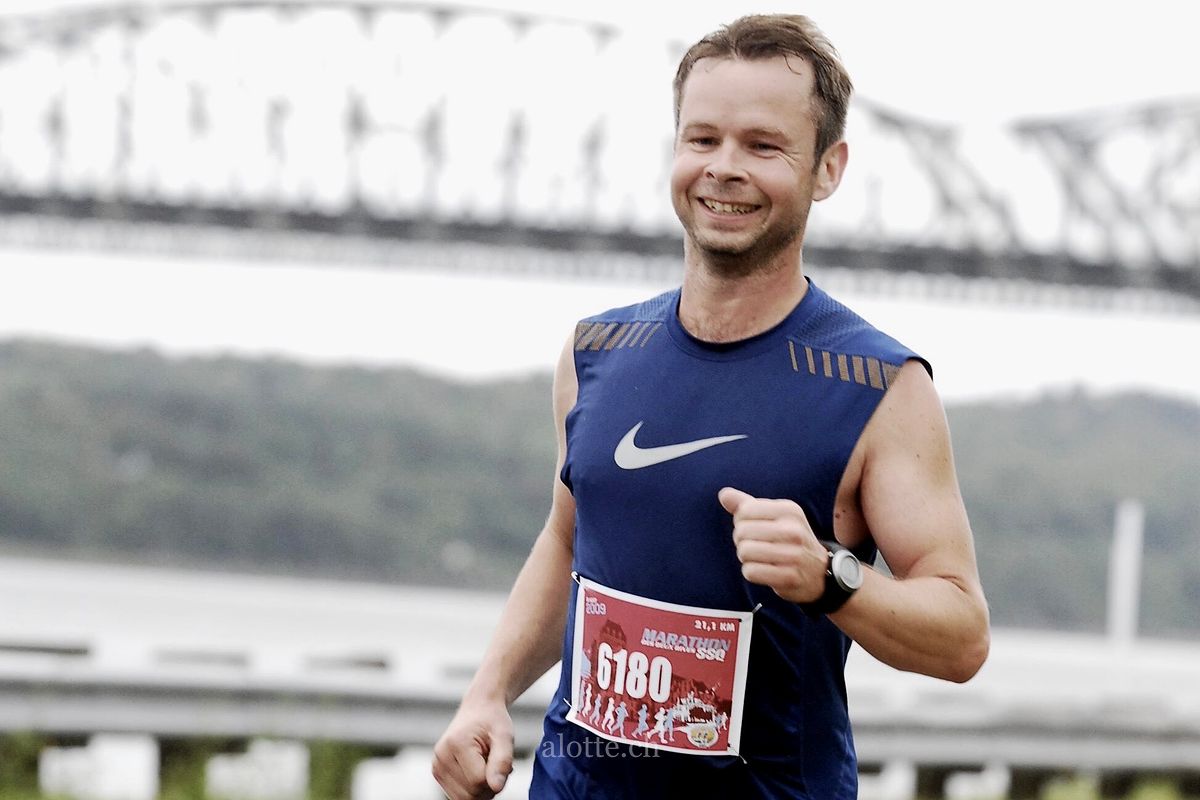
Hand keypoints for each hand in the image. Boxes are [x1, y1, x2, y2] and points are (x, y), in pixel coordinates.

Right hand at [432, 697, 513, 799]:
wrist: (479, 709)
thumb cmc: (493, 721)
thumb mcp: (504, 736)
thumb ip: (502, 761)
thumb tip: (496, 787)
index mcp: (456, 744)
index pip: (479, 781)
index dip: (496, 776)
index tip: (500, 758)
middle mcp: (441, 757)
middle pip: (470, 794)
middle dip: (489, 785)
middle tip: (495, 762)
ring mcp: (437, 767)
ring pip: (464, 799)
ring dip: (481, 789)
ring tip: (486, 765)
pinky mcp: (438, 774)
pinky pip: (459, 796)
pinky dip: (473, 790)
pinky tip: (477, 770)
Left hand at [718, 487, 828, 603]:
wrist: (819, 572)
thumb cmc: (790, 540)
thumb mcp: (774, 516)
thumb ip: (747, 504)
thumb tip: (724, 494)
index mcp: (789, 510)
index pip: (744, 511)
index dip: (741, 521)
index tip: (754, 528)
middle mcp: (794, 530)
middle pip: (741, 532)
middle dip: (742, 541)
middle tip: (756, 545)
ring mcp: (794, 555)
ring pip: (744, 552)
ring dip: (746, 557)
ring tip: (761, 557)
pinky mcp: (789, 577)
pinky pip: (750, 572)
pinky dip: (751, 572)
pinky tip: (765, 570)